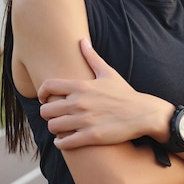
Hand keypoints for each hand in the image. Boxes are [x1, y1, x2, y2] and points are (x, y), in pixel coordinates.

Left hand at [38, 38, 161, 148]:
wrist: (142, 113)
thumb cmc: (124, 93)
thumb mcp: (108, 72)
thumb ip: (91, 56)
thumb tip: (82, 40)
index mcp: (81, 86)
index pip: (48, 86)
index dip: (41, 92)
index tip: (44, 98)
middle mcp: (80, 103)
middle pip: (46, 110)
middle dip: (47, 113)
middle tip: (55, 115)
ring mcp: (85, 120)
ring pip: (53, 127)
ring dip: (54, 128)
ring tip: (60, 128)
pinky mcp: (91, 137)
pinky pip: (64, 143)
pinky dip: (61, 142)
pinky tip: (64, 140)